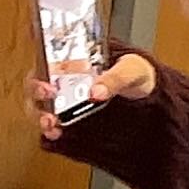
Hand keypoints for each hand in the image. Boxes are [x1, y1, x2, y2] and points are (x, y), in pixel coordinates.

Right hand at [30, 54, 158, 140]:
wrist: (151, 103)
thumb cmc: (137, 76)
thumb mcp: (131, 69)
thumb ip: (114, 78)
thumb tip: (97, 91)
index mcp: (76, 61)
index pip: (48, 54)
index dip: (38, 53)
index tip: (40, 57)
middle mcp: (64, 82)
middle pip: (37, 84)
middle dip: (37, 89)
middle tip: (48, 92)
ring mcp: (66, 105)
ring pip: (40, 108)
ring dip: (40, 115)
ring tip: (50, 121)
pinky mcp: (71, 125)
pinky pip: (53, 130)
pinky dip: (50, 134)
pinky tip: (56, 134)